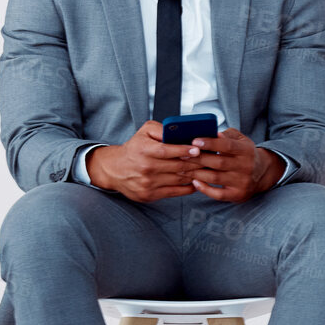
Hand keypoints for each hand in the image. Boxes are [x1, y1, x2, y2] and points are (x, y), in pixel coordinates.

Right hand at [85, 121, 202, 201]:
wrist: (115, 169)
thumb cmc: (134, 148)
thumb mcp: (144, 132)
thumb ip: (162, 129)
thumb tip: (181, 131)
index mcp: (144, 150)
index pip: (167, 150)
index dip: (184, 150)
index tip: (198, 149)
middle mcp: (145, 168)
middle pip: (177, 166)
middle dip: (196, 162)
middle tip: (209, 159)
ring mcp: (148, 183)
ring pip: (178, 179)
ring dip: (194, 174)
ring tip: (206, 169)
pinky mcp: (150, 195)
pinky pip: (175, 192)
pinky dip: (188, 187)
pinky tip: (196, 181)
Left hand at [188, 127, 282, 202]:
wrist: (262, 173)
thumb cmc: (244, 153)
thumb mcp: (240, 139)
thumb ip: (226, 135)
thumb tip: (211, 133)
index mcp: (246, 150)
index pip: (227, 146)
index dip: (210, 143)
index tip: (194, 141)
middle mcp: (246, 166)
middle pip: (218, 163)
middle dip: (198, 159)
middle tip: (182, 155)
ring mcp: (242, 182)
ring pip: (215, 178)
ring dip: (196, 173)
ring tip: (182, 168)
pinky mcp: (237, 194)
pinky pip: (218, 194)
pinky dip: (204, 189)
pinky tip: (195, 182)